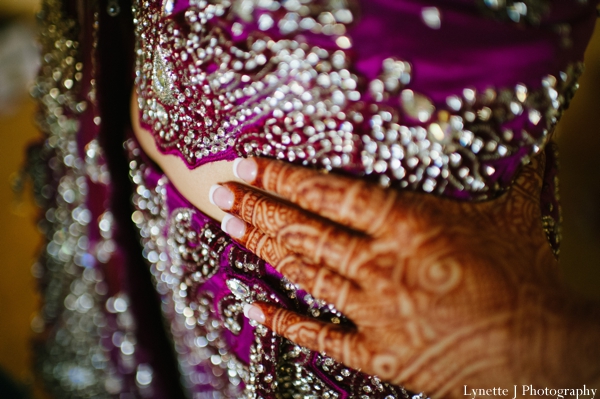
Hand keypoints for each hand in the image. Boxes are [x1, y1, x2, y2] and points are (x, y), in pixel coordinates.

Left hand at [209, 155, 599, 396]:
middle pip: (306, 231)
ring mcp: (375, 311)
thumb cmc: (526, 283)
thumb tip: (531, 141)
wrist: (540, 356)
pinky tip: (250, 307)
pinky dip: (282, 322)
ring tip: (230, 229)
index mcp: (410, 227)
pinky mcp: (377, 351)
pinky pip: (318, 335)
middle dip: (259, 208)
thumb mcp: (514, 218)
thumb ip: (510, 177)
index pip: (331, 194)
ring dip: (263, 250)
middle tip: (221, 194)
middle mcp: (383, 265)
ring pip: (305, 273)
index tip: (250, 164)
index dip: (284, 176)